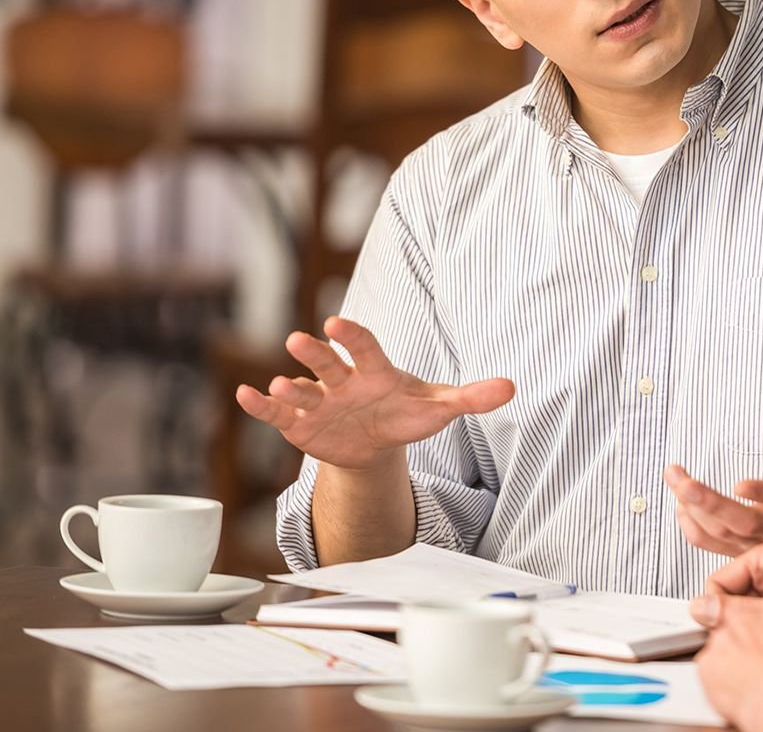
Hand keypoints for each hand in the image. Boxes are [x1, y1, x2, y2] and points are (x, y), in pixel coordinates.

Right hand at [234, 316, 514, 470]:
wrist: (378, 444)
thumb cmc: (406, 415)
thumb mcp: (439, 407)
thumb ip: (471, 397)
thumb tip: (511, 388)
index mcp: (375, 370)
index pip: (364, 346)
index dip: (352, 336)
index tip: (338, 322)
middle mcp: (343, 381)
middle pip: (327, 363)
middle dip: (315, 353)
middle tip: (300, 339)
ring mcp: (319, 402)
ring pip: (301, 390)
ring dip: (289, 387)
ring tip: (278, 385)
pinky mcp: (301, 426)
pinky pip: (277, 416)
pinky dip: (260, 407)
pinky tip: (245, 396)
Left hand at [665, 381, 762, 570]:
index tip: (740, 483)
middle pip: (740, 521)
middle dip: (704, 499)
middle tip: (676, 474)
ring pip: (722, 535)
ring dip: (692, 510)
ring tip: (674, 480)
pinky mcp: (754, 550)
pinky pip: (716, 546)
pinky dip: (694, 529)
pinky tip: (681, 506)